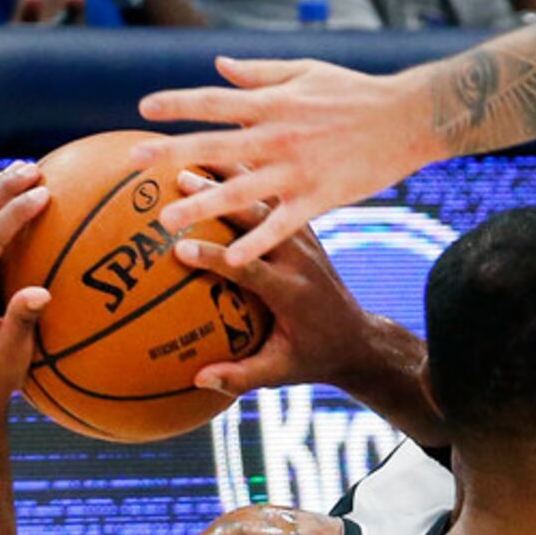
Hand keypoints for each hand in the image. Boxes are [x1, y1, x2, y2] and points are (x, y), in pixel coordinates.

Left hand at [136, 56, 441, 263]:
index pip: (214, 101)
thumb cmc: (356, 91)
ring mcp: (298, 170)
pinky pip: (282, 224)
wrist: (408, 118)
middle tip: (131, 161)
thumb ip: (260, 71)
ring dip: (200, 205)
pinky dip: (256, 242)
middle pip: (214, 146)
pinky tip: (230, 258)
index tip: (143, 109)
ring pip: (240, 191)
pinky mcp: (320, 197)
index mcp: (273, 102)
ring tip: (166, 221)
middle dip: (170, 152)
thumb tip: (218, 66)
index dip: (177, 104)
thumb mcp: (306, 70)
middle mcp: (279, 136)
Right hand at [170, 170, 386, 396]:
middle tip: (177, 181)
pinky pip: (275, 196)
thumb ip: (241, 376)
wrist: (358, 337)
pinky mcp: (304, 229)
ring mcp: (304, 239)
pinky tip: (222, 154)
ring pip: (266, 199)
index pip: (251, 269)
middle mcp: (300, 258)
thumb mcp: (281, 373)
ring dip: (230, 177)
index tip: (178, 247)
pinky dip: (250, 175)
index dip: (217, 258)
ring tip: (191, 157)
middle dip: (218, 200)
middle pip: (258, 221)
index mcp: (292, 292)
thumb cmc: (312, 358)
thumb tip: (197, 380)